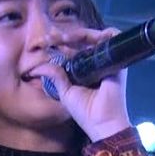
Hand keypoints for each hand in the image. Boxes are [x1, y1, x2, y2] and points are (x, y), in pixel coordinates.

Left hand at [27, 26, 130, 141]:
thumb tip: (37, 67)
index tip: (43, 43)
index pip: (71, 51)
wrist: (102, 122)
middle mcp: (94, 63)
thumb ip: (54, 76)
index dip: (59, 45)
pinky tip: (92, 34)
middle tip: (51, 37)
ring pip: (95, 39)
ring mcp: (106, 61)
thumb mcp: (65, 92)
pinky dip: (108, 33)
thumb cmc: (84, 111)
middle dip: (65, 36)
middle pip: (81, 43)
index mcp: (82, 70)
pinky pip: (115, 40)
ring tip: (64, 37)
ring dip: (80, 33)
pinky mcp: (117, 61)